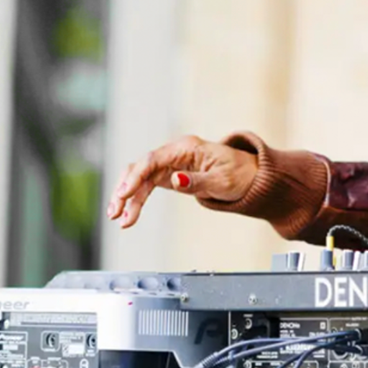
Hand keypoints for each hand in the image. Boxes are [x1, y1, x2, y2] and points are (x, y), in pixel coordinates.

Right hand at [106, 136, 258, 228]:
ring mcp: (170, 164)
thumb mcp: (222, 181)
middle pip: (140, 168)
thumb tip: (175, 180)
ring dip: (127, 198)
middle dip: (125, 189)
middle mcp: (174, 153)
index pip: (152, 159)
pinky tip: (129, 215)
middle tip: (115, 212)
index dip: (136, 177)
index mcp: (186, 148)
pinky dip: (137, 200)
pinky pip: (147, 186)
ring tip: (119, 220)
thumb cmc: (240, 175)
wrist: (251, 178)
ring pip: (140, 178)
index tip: (125, 195)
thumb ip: (197, 182)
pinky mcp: (170, 175)